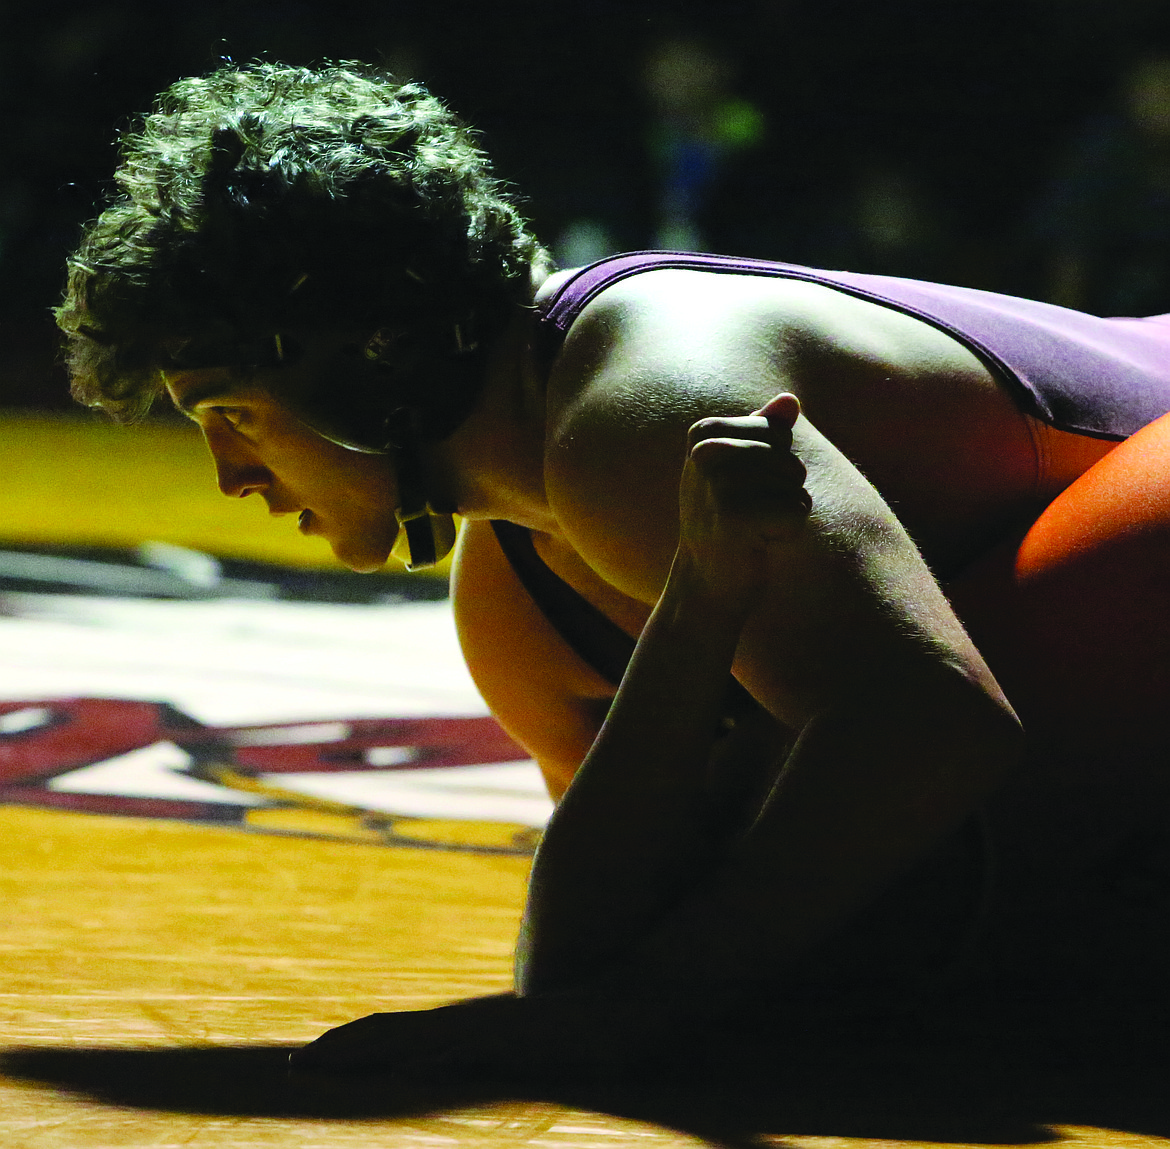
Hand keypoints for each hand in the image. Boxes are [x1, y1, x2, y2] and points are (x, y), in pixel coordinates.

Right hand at [677, 393, 811, 607]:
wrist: (707, 577)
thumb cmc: (727, 516)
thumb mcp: (741, 467)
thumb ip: (765, 429)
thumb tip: (790, 399)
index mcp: (703, 433)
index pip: (778, 433)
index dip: (774, 466)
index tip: (744, 490)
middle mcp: (705, 453)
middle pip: (789, 459)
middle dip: (783, 491)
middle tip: (748, 515)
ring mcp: (717, 484)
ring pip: (796, 485)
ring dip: (785, 512)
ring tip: (752, 528)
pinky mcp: (734, 517)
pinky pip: (797, 511)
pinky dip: (788, 532)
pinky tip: (757, 543)